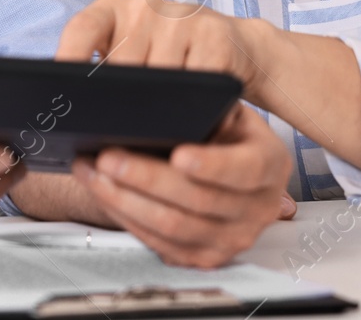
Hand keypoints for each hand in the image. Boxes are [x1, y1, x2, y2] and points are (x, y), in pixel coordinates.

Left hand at [58, 0, 360, 166]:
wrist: (235, 45)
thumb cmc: (168, 55)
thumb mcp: (131, 50)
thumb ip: (103, 70)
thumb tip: (67, 109)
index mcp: (114, 7)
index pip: (81, 29)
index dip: (67, 60)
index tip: (58, 95)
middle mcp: (146, 7)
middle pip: (121, 66)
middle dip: (116, 103)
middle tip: (111, 133)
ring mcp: (182, 18)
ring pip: (159, 79)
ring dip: (158, 110)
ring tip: (153, 132)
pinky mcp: (216, 38)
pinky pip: (196, 84)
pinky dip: (192, 108)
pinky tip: (190, 123)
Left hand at [72, 102, 291, 267]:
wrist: (226, 163)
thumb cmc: (219, 129)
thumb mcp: (225, 110)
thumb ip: (206, 110)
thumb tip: (163, 104)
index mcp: (269, 164)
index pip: (244, 169)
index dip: (211, 164)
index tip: (178, 154)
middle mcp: (258, 207)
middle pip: (198, 200)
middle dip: (145, 177)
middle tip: (107, 156)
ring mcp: (233, 238)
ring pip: (173, 226)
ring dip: (123, 199)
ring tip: (91, 172)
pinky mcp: (204, 256)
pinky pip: (160, 243)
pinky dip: (124, 216)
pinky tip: (103, 192)